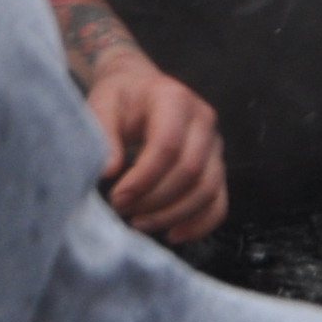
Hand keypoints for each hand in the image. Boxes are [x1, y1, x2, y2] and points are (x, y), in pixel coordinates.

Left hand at [89, 52, 228, 242]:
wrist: (140, 86)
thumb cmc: (120, 97)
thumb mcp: (102, 104)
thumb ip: (104, 134)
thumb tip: (109, 172)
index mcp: (175, 100)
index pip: (168, 146)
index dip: (143, 178)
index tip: (116, 197)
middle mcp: (203, 120)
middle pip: (190, 170)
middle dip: (154, 199)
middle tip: (121, 210)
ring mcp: (214, 144)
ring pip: (207, 189)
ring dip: (173, 214)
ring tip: (139, 224)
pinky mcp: (217, 165)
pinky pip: (219, 200)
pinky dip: (201, 223)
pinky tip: (175, 234)